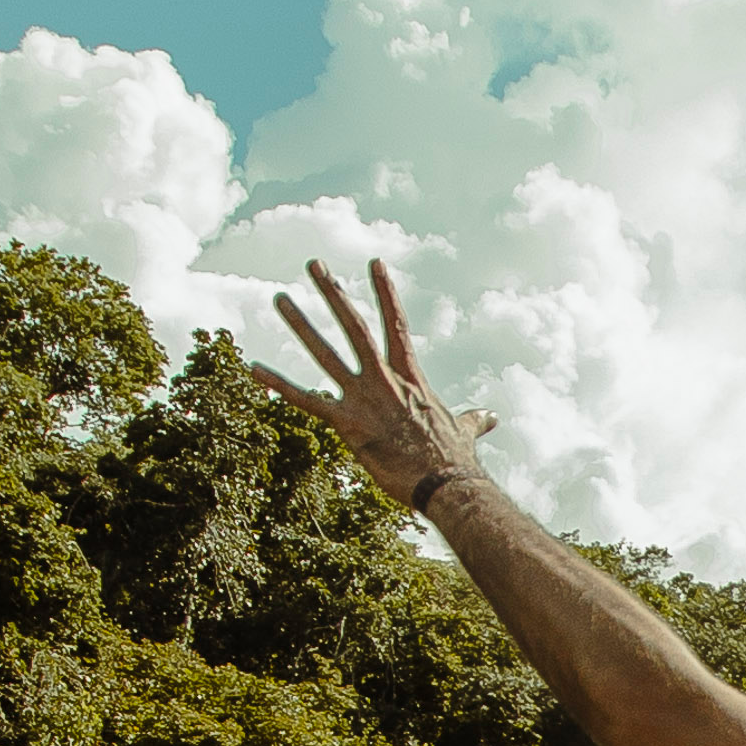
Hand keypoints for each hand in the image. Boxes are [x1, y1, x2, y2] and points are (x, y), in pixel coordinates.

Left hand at [258, 257, 497, 508]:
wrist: (446, 483)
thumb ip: (473, 418)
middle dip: (332, 293)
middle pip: (354, 326)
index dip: (385, 292)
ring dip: (301, 324)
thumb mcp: (464, 430)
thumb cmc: (456, 460)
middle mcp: (383, 379)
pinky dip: (279, 384)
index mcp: (410, 376)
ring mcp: (363, 399)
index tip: (374, 262)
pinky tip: (255, 368)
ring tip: (280, 298)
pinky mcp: (347, 424)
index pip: (396, 324)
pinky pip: (306, 400)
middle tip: (314, 264)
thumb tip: (491, 415)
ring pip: (325, 353)